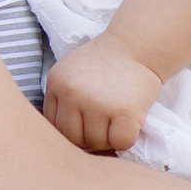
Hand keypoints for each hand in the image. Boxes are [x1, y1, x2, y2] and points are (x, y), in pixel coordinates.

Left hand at [44, 34, 163, 152]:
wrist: (135, 46)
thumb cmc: (103, 64)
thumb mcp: (70, 74)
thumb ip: (61, 101)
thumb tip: (62, 143)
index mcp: (56, 84)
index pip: (55, 126)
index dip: (71, 130)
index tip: (86, 122)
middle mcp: (73, 93)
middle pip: (73, 139)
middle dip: (88, 137)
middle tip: (103, 123)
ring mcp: (98, 103)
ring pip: (97, 143)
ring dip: (108, 138)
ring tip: (115, 118)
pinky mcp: (124, 111)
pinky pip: (120, 143)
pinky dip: (126, 139)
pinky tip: (129, 122)